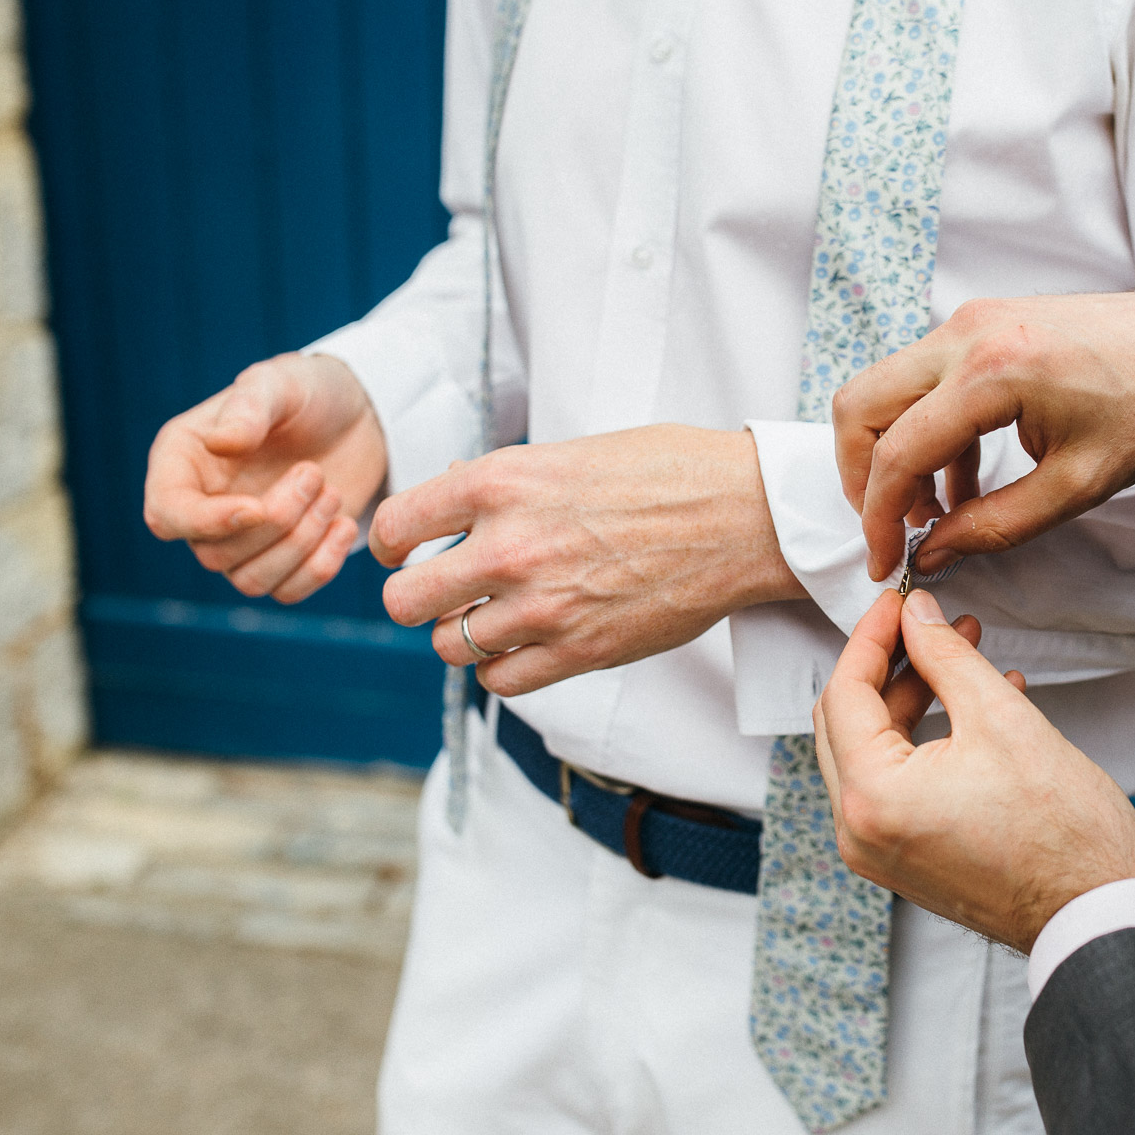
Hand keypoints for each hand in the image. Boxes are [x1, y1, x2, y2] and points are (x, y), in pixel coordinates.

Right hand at [143, 354, 386, 602]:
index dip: (207, 523)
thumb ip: (250, 407)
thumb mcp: (281, 382)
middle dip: (277, 522)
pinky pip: (286, 591)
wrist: (358, 415)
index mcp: (182, 464)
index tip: (257, 507)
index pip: (167, 516)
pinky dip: (320, 567)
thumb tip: (221, 443)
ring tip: (332, 494)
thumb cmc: (308, 391)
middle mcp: (202, 507)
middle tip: (315, 473)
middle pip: (216, 555)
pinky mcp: (283, 558)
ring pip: (250, 581)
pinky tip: (344, 524)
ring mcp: (241, 538)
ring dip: (300, 544)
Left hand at [368, 424, 808, 696]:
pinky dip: (502, 668)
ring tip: (493, 615)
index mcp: (501, 483)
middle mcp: (508, 547)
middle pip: (404, 600)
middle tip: (440, 590)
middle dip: (416, 596)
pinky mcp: (578, 652)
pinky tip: (524, 643)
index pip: (394, 526)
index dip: (389, 542)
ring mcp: (542, 607)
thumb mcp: (570, 453)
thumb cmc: (668, 471)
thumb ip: (504, 481)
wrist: (745, 516)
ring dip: (463, 633)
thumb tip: (450, 495)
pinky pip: (500, 682)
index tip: (403, 549)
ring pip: (450, 646)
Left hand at [813, 588, 1134, 951]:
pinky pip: (895, 784)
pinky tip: (973, 705)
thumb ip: (945, 656)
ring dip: (911, 698)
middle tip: (927, 625)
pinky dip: (924, 740)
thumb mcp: (1001, 718)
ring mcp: (881, 852)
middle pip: (847, 721)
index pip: (845, 692)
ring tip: (959, 655)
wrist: (1100, 911)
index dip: (872, 636)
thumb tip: (917, 616)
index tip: (898, 602)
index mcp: (872, 798)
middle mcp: (860, 832)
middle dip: (888, 664)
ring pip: (872, 751)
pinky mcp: (906, 860)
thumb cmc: (1064, 834)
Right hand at [833, 278, 1134, 580]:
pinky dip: (927, 431)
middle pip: (862, 405)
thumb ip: (995, 526)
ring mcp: (972, 320)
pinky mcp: (986, 324)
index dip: (878, 518)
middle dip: (862, 477)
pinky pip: (926, 379)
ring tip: (934, 513)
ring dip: (895, 453)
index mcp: (990, 371)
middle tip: (889, 529)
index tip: (884, 560)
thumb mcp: (1078, 484)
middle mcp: (967, 333)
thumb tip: (934, 552)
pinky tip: (963, 482)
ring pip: (887, 388)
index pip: (896, 452)